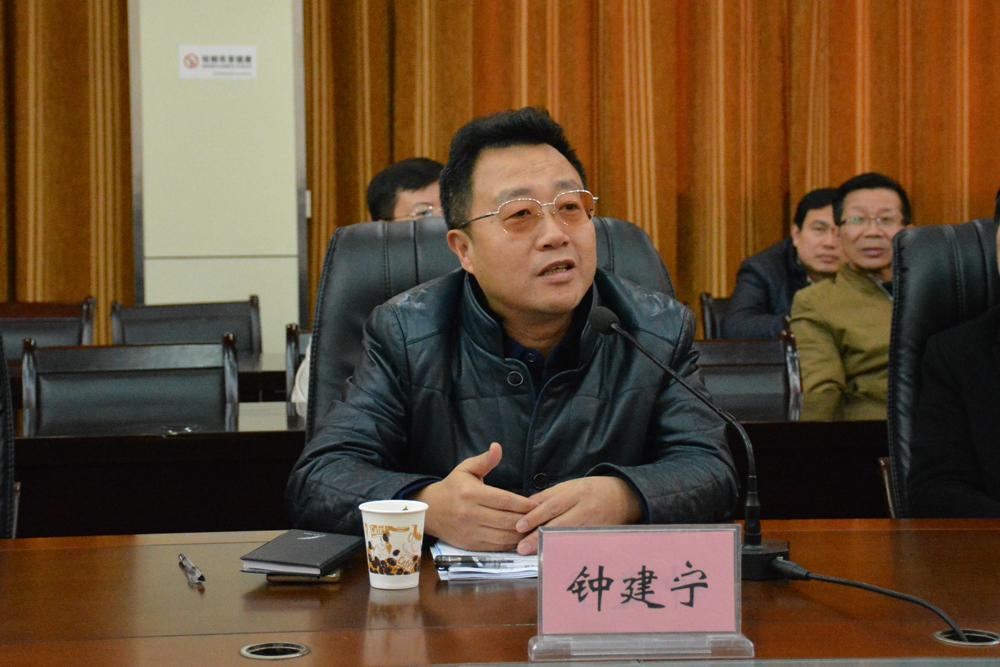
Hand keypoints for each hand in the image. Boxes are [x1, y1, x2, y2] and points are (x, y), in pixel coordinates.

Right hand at [413, 442, 536, 550]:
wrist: (431, 510)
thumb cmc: (453, 487)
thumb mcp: (466, 469)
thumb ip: (485, 460)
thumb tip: (497, 447)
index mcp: (472, 494)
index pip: (504, 500)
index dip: (524, 504)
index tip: (538, 504)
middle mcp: (471, 514)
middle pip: (507, 520)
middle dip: (527, 520)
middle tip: (542, 518)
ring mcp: (470, 531)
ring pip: (504, 536)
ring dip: (522, 535)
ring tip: (534, 529)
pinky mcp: (471, 545)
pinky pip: (496, 547)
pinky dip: (511, 544)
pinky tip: (520, 538)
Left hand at [513, 476, 641, 554]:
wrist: (625, 497)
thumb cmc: (592, 490)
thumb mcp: (571, 486)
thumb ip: (549, 496)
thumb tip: (525, 507)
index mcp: (577, 493)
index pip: (552, 506)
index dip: (535, 517)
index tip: (519, 527)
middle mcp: (586, 510)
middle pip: (559, 525)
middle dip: (539, 537)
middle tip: (522, 548)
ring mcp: (594, 526)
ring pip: (569, 538)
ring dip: (550, 547)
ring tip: (534, 555)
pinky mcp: (600, 538)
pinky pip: (580, 546)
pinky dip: (565, 552)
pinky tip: (553, 558)